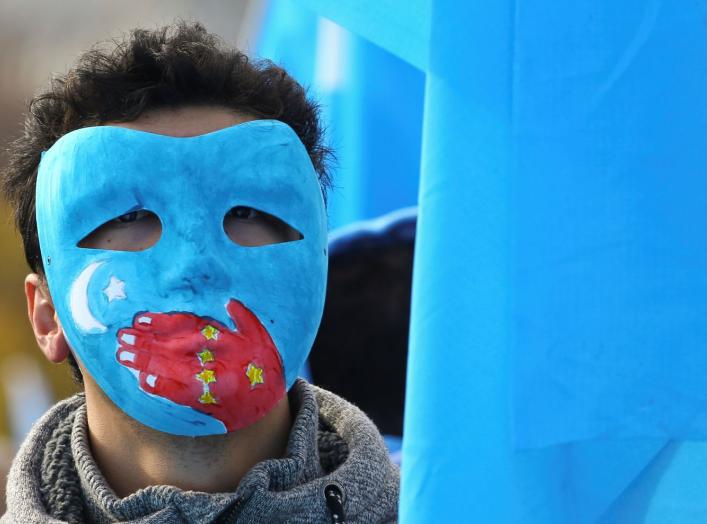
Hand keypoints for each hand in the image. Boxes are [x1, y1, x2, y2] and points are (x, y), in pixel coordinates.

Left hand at [116, 299, 284, 430]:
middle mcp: (213, 358)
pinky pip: (178, 394)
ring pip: (170, 369)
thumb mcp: (260, 334)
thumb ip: (244, 317)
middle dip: (144, 341)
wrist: (272, 400)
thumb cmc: (265, 364)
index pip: (185, 327)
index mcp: (223, 338)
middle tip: (120, 337)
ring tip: (122, 355)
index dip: (161, 322)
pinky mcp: (205, 401)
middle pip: (171, 346)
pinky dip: (161, 388)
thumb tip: (229, 302)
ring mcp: (208, 380)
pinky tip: (142, 382)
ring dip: (144, 362)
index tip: (139, 319)